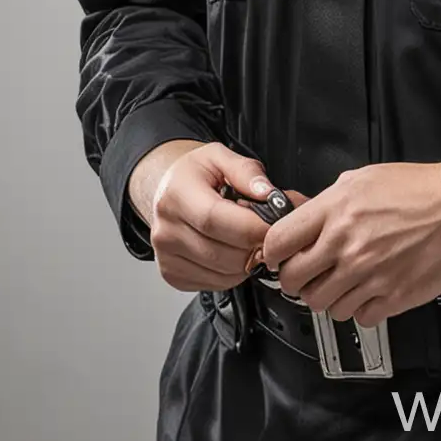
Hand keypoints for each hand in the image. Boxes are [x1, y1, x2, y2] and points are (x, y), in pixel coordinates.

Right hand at [130, 141, 296, 293]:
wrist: (167, 190)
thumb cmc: (194, 174)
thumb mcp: (219, 156)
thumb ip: (246, 171)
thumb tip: (268, 193)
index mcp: (176, 195)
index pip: (214, 219)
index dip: (250, 227)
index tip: (273, 225)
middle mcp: (166, 230)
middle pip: (221, 253)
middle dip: (254, 246)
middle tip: (266, 231)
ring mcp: (167, 257)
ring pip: (223, 274)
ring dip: (247, 261)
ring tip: (248, 237)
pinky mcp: (173, 276)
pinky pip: (216, 284)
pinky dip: (234, 272)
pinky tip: (233, 250)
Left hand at [259, 161, 440, 327]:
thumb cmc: (421, 191)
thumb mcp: (366, 177)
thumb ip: (330, 200)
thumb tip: (304, 218)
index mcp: (337, 211)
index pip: (278, 242)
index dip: (273, 252)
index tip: (278, 255)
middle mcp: (347, 245)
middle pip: (294, 281)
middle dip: (296, 278)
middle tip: (308, 271)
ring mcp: (368, 276)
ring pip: (321, 305)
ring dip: (328, 295)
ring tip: (344, 279)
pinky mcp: (390, 299)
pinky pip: (356, 317)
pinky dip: (359, 307)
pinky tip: (370, 288)